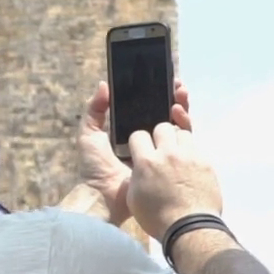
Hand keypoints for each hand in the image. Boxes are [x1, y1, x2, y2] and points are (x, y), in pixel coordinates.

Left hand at [76, 81, 193, 225]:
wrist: (104, 196)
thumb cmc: (94, 167)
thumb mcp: (89, 135)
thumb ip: (94, 110)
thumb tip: (104, 84)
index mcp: (130, 131)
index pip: (148, 107)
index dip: (157, 92)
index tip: (163, 78)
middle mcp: (147, 139)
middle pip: (166, 113)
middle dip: (174, 96)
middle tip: (176, 83)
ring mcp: (160, 151)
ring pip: (177, 124)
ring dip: (181, 106)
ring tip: (179, 95)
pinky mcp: (169, 163)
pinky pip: (182, 142)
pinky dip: (184, 126)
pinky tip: (179, 114)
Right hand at [125, 115, 222, 243]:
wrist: (189, 228)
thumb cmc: (159, 218)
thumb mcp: (134, 197)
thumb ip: (135, 175)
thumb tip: (139, 166)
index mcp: (147, 162)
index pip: (138, 135)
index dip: (139, 142)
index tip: (141, 150)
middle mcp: (168, 154)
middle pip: (162, 127)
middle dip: (159, 137)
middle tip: (160, 149)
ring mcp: (189, 157)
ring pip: (182, 133)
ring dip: (177, 142)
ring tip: (177, 156)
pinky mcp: (205, 163)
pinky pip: (197, 148)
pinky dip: (191, 154)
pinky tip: (189, 168)